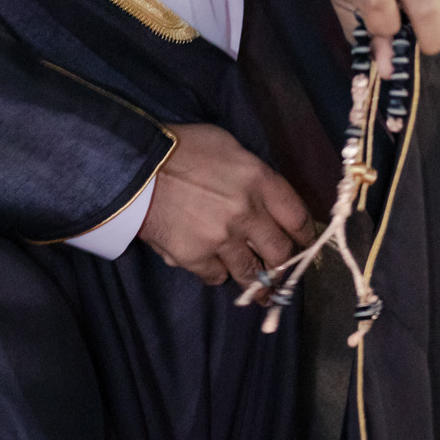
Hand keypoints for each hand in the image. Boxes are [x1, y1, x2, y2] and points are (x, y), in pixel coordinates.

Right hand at [139, 122, 316, 286]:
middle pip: (280, 251)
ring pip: (252, 272)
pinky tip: (214, 267)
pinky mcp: (195, 257)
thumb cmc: (182, 148)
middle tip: (282, 269)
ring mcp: (221, 239)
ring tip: (261, 293)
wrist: (135, 166)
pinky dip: (217, 273)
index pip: (297, 217)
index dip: (304, 235)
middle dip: (284, 263)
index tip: (303, 243)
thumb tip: (265, 197)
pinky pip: (216, 276)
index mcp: (259, 180)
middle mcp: (247, 213)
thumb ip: (253, 174)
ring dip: (257, 282)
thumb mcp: (227, 146)